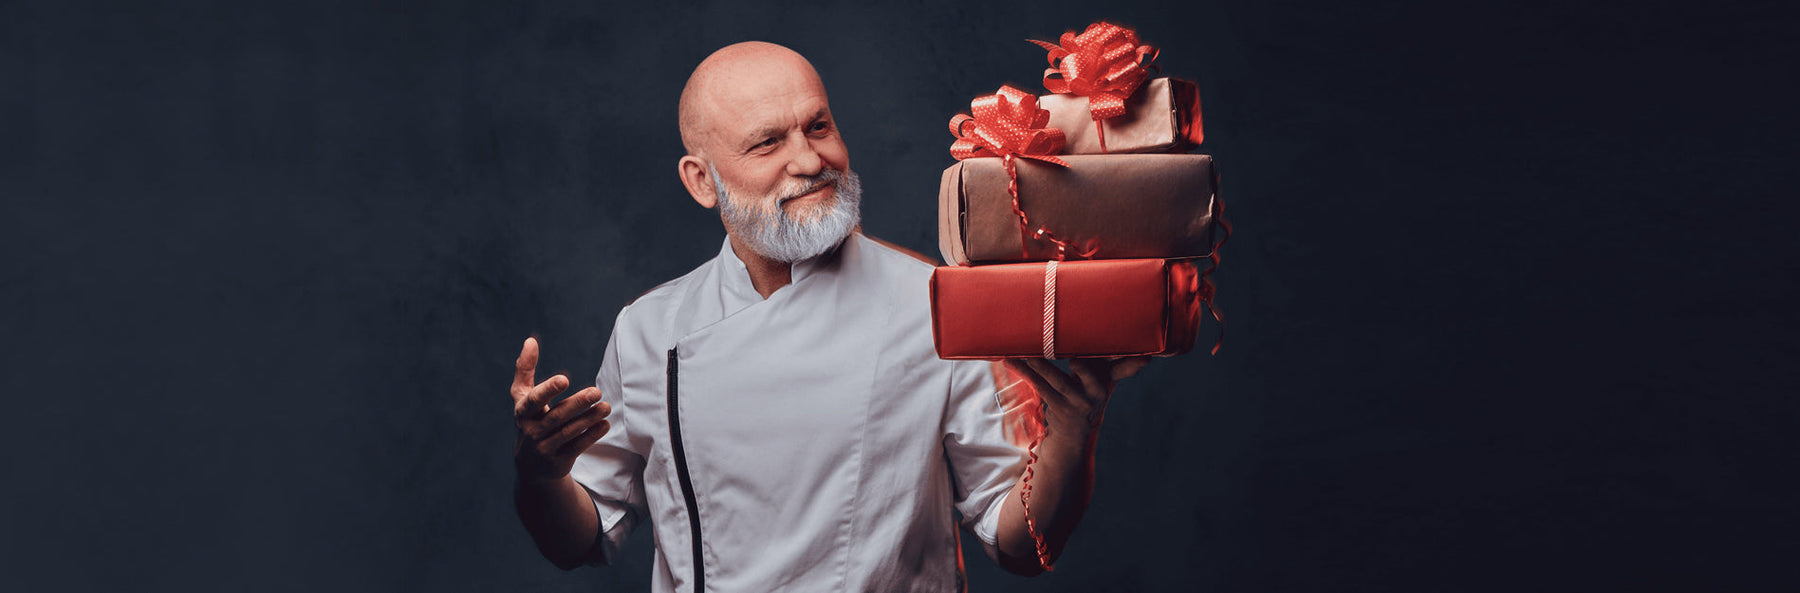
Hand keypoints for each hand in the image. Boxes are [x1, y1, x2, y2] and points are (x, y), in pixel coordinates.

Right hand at [511, 337, 611, 483]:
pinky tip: (605, 423)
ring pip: (569, 432)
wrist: (531, 466)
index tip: (564, 379)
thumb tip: (530, 341)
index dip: (548, 390)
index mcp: (523, 412)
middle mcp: (532, 431)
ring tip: (606, 406)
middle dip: (578, 403)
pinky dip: (592, 435)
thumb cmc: (530, 420)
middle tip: (597, 391)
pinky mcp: (559, 460)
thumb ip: (525, 369)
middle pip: (557, 416)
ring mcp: (545, 448)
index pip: (534, 400)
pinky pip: (577, 447)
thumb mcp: (522, 397)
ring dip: (589, 418)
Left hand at [1003, 357, 1149, 434]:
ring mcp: (1077, 402)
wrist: (1073, 435)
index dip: (1118, 358)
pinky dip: (1025, 372)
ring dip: (1036, 362)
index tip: (1113, 352)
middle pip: (1083, 369)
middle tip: (1055, 338)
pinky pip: (1040, 387)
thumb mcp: (1102, 381)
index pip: (1115, 365)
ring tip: (1021, 349)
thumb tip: (1143, 354)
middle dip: (1070, 354)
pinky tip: (1011, 360)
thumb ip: (1114, 364)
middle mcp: (1096, 392)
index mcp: (1108, 380)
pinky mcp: (1059, 409)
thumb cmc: (1086, 395)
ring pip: (1055, 377)